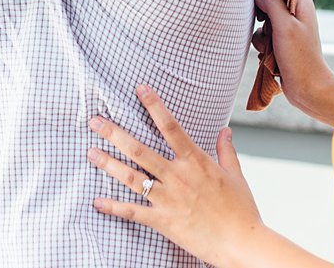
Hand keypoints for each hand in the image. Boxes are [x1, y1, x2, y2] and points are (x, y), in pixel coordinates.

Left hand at [89, 87, 265, 265]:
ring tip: (90, 152)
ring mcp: (168, 199)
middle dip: (115, 134)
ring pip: (132, 177)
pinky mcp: (163, 221)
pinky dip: (114, 207)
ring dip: (109, 164)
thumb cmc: (242, 210)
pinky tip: (97, 201)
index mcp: (196, 162)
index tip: (140, 89)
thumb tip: (225, 130)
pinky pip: (133, 212)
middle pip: (140, 150)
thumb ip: (226, 150)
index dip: (154, 106)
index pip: (170, 127)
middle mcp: (178, 177)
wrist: (242, 244)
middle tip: (95, 122)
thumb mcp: (236, 175)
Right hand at [253, 0, 332, 118]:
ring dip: (261, 24)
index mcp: (303, 3)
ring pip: (267, 12)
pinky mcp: (282, 41)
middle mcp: (297, 11)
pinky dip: (261, 39)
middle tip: (260, 12)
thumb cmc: (300, 57)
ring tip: (267, 38)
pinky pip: (265, 31)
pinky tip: (266, 52)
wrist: (308, 88)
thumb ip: (272, 3)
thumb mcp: (284, 26)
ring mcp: (290, 26)